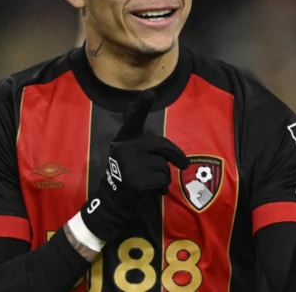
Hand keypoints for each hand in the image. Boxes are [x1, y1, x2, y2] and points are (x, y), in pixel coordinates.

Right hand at [80, 90, 188, 240]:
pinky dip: (162, 187)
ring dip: (164, 176)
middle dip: (175, 155)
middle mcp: (123, 148)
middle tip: (183, 164)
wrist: (113, 203)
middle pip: (160, 145)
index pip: (133, 120)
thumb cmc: (127, 177)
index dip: (140, 106)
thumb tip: (159, 129)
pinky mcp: (136, 180)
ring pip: (163, 165)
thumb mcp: (131, 155)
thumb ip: (143, 143)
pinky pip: (162, 179)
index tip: (149, 93)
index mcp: (123, 140)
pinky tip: (152, 191)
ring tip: (153, 182)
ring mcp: (129, 164)